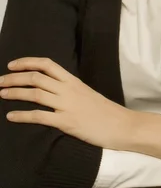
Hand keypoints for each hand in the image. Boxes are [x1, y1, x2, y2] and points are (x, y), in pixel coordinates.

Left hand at [0, 57, 131, 149]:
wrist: (121, 125)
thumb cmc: (105, 111)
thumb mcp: (87, 93)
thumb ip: (69, 89)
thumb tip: (53, 88)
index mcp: (73, 81)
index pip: (47, 64)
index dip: (27, 62)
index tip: (12, 65)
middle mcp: (68, 89)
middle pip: (36, 77)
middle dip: (14, 78)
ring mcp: (67, 105)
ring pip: (35, 93)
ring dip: (14, 92)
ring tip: (1, 93)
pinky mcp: (66, 122)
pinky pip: (39, 116)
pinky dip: (22, 115)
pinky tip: (11, 116)